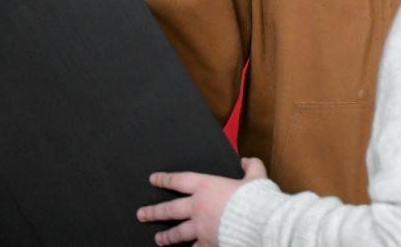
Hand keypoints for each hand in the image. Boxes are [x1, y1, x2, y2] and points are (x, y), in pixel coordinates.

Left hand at [138, 157, 266, 245]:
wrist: (259, 223)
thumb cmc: (256, 198)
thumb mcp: (256, 177)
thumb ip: (251, 166)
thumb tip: (247, 160)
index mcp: (206, 186)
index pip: (179, 180)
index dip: (165, 179)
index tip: (153, 179)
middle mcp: (198, 207)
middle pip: (170, 209)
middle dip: (154, 212)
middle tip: (141, 214)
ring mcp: (200, 228)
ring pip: (177, 233)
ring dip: (166, 237)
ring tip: (157, 240)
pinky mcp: (208, 244)